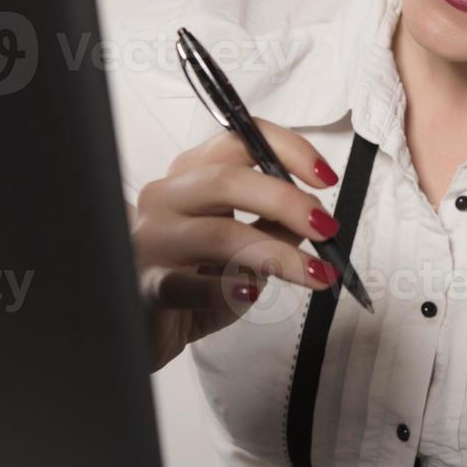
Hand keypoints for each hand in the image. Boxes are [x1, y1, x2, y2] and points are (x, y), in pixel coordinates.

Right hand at [129, 118, 342, 370]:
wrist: (140, 325)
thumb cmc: (193, 276)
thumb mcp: (241, 246)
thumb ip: (272, 226)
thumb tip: (314, 217)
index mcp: (190, 176)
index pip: (238, 141)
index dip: (287, 151)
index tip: (326, 177)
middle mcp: (166, 198)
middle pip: (226, 181)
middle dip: (286, 201)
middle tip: (326, 228)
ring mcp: (152, 241)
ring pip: (217, 233)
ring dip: (276, 253)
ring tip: (314, 274)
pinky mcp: (146, 286)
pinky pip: (185, 283)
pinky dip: (221, 287)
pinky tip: (249, 291)